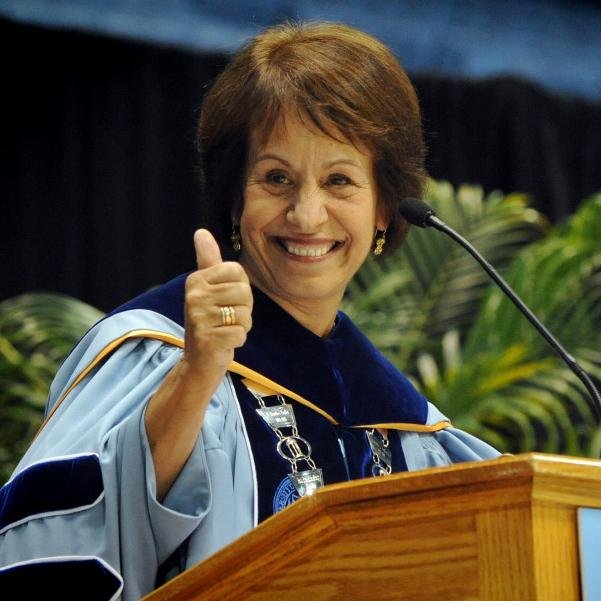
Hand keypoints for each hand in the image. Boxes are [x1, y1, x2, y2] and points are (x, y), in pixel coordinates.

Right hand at [183, 229, 252, 373]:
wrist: (199, 360)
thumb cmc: (210, 321)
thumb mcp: (207, 289)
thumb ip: (208, 260)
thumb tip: (201, 231)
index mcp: (196, 280)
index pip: (238, 272)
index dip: (241, 289)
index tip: (227, 300)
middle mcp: (194, 296)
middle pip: (244, 292)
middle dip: (244, 309)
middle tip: (227, 318)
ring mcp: (199, 317)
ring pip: (245, 314)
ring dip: (241, 326)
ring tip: (224, 329)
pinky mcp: (208, 339)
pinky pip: (241, 333)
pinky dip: (237, 340)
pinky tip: (223, 342)